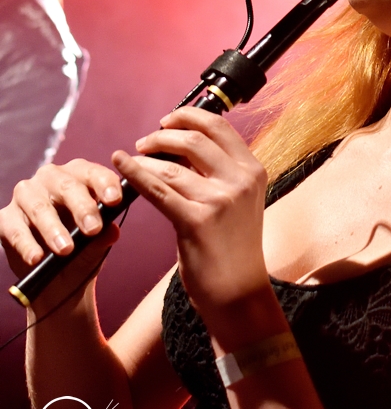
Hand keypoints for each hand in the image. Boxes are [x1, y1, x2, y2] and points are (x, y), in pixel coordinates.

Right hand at [0, 159, 122, 300]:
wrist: (59, 284)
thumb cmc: (83, 252)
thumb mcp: (97, 245)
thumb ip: (104, 235)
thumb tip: (112, 230)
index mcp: (79, 176)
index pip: (93, 173)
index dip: (105, 184)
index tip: (114, 200)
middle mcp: (51, 179)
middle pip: (67, 186)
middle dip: (82, 207)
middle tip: (93, 229)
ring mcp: (26, 196)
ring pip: (40, 208)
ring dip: (53, 229)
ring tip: (66, 250)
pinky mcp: (6, 218)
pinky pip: (15, 229)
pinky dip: (26, 244)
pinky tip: (36, 258)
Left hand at [111, 108, 268, 321]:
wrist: (239, 292)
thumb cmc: (233, 246)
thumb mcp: (238, 200)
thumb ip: (218, 171)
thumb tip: (181, 143)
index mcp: (252, 170)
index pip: (219, 126)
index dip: (189, 116)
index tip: (167, 120)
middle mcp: (240, 180)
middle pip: (194, 139)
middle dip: (163, 135)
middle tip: (145, 142)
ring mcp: (220, 200)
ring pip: (171, 166)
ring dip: (146, 158)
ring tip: (133, 160)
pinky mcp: (196, 221)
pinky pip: (157, 189)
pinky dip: (134, 173)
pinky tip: (120, 163)